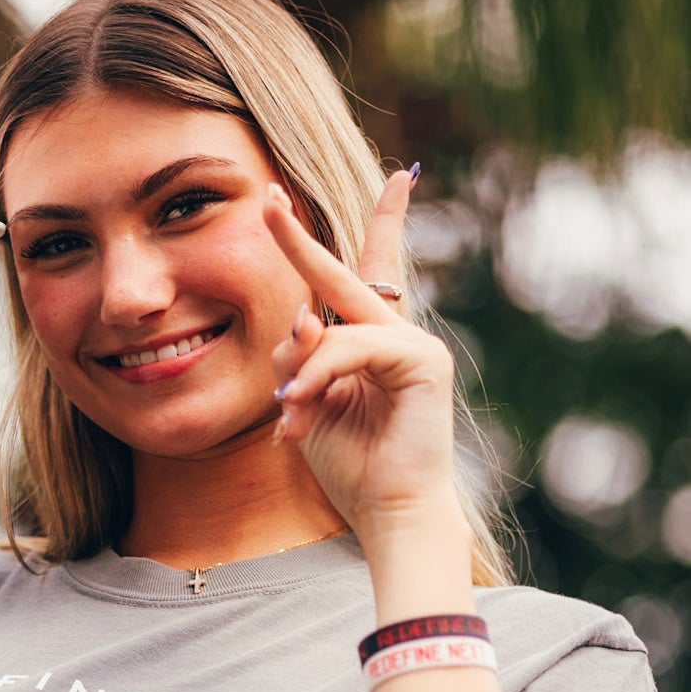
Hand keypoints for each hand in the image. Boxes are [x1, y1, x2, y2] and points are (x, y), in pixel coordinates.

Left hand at [265, 172, 461, 546]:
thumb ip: (297, 359)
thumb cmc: (352, 465)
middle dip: (297, 240)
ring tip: (290, 414)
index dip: (384, 223)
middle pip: (346, 273)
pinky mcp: (424, 362)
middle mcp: (396, 334)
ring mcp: (416, 345)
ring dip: (300, 372)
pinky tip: (301, 409)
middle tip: (267, 200)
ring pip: (334, 326)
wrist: (390, 514)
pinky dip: (320, 374)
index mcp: (371, 342)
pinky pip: (353, 348)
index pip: (370, 273)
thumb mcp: (305, 405)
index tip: (402, 176)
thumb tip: (299, 319)